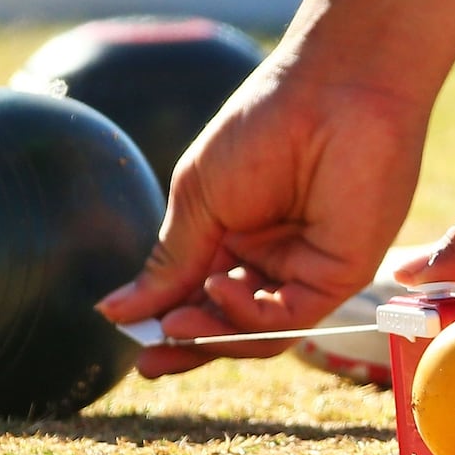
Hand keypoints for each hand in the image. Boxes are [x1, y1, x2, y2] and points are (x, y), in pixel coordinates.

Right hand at [96, 58, 429, 376]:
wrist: (330, 91)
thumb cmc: (262, 126)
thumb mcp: (198, 198)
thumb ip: (169, 262)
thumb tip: (116, 311)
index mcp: (237, 235)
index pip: (199, 295)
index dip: (165, 320)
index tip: (129, 336)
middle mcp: (273, 258)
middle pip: (228, 322)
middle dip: (187, 344)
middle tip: (150, 363)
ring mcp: (307, 268)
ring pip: (258, 330)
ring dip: (213, 336)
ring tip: (174, 326)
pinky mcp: (338, 274)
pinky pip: (289, 316)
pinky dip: (249, 314)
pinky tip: (218, 290)